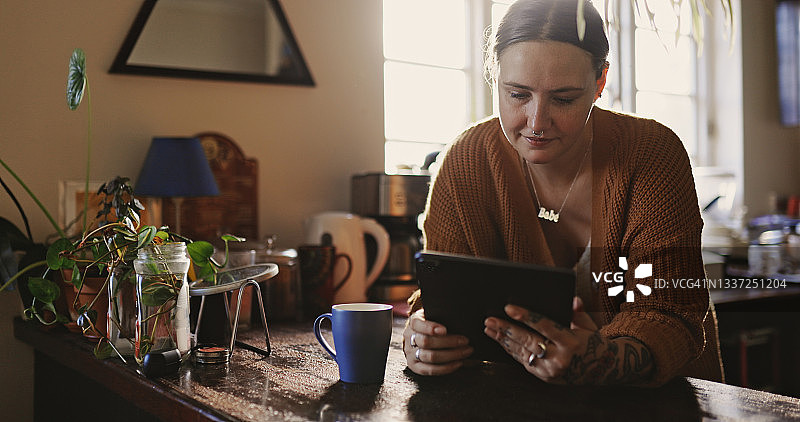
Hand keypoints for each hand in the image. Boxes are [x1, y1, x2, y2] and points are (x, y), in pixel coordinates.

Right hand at [404, 308, 472, 375]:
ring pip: (430, 356)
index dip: (430, 327)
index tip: (445, 330)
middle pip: (427, 341)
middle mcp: (409, 337)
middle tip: (466, 341)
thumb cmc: (434, 324)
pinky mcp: (415, 367)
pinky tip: (458, 363)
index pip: (418, 324)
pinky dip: (446, 367)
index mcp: (413, 322)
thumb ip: (442, 317)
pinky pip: (430, 370)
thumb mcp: (434, 316)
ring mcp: (410, 353)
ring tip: (466, 352)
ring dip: (451, 355)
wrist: (421, 337)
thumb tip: (462, 322)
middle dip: (449, 342)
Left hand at [484, 297, 650, 383]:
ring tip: (489, 328)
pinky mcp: (545, 377)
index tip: (508, 307)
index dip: (526, 316)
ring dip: (503, 340)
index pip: (544, 326)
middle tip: (489, 319)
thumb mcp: (588, 325)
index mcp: (571, 342)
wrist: (601, 370)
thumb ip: (577, 312)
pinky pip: (523, 362)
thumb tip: (573, 299)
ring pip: (522, 352)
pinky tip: (500, 341)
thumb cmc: (592, 341)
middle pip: (528, 341)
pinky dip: (511, 350)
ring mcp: (551, 370)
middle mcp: (560, 358)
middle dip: (506, 330)